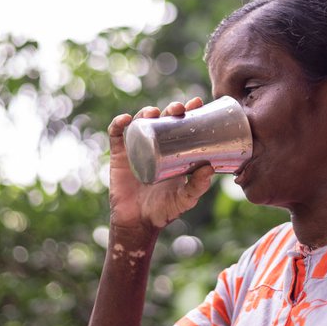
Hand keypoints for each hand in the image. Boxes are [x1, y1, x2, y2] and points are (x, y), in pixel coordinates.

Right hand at [107, 98, 215, 230]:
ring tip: (152, 113)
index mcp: (174, 150)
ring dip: (145, 112)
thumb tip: (210, 168)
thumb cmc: (164, 210)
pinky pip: (116, 134)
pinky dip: (118, 124)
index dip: (189, 110)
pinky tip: (125, 120)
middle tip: (178, 109)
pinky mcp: (119, 155)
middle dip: (170, 108)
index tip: (196, 102)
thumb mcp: (185, 199)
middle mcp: (155, 145)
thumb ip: (197, 187)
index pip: (182, 124)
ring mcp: (136, 147)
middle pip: (163, 118)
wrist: (138, 223)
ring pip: (140, 121)